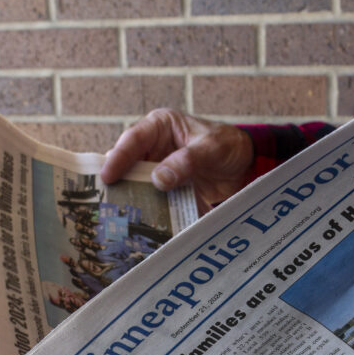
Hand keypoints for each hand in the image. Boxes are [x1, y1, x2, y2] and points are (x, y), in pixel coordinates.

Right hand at [100, 109, 253, 212]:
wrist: (246, 165)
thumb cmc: (228, 145)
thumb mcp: (210, 148)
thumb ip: (186, 161)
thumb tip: (159, 179)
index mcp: (160, 127)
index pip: (133, 140)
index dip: (118, 158)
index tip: (107, 177)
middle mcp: (154, 148)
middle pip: (129, 166)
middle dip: (119, 184)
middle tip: (107, 203)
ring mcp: (159, 170)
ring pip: (138, 186)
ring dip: (133, 201)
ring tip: (120, 219)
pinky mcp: (167, 190)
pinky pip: (154, 201)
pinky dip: (150, 212)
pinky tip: (143, 227)